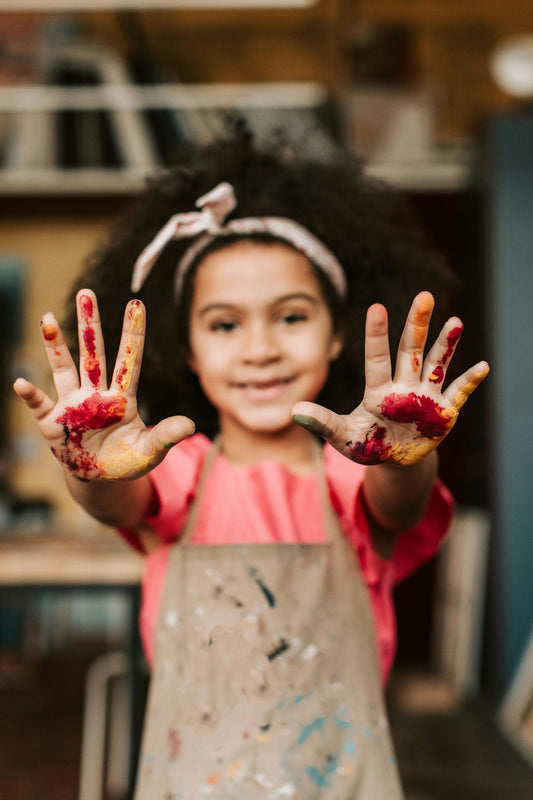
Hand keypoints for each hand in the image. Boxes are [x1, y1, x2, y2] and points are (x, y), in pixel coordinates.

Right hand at [13, 289, 194, 480]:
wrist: (100, 479)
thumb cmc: (127, 460)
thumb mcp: (150, 452)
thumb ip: (165, 437)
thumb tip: (190, 425)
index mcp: (122, 398)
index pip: (129, 360)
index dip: (132, 333)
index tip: (137, 303)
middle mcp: (96, 394)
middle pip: (93, 354)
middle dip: (90, 324)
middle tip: (86, 292)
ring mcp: (73, 405)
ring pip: (64, 368)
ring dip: (55, 344)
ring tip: (47, 318)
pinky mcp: (53, 422)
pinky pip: (40, 405)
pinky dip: (31, 395)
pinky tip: (21, 382)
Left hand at [292, 291, 488, 465]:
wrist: (396, 460)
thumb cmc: (368, 444)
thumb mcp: (344, 437)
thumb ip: (323, 423)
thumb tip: (294, 411)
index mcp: (378, 391)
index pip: (377, 358)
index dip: (376, 335)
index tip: (376, 307)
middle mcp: (403, 386)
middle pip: (410, 351)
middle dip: (417, 325)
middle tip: (423, 296)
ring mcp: (425, 397)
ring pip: (437, 365)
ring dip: (446, 345)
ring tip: (455, 320)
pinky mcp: (444, 411)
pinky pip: (459, 393)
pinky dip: (470, 381)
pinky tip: (483, 365)